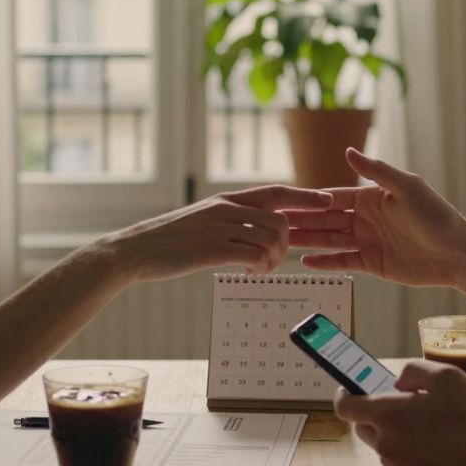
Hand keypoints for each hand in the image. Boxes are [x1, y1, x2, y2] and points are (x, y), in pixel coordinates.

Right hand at [107, 185, 333, 282]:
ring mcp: (220, 228)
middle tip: (274, 260)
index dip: (305, 196)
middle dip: (287, 243)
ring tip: (259, 269)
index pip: (276, 192)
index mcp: (227, 199)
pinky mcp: (213, 249)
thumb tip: (256, 229)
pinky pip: (253, 255)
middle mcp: (227, 209)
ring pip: (270, 239)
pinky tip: (249, 272)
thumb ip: (230, 219)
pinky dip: (259, 266)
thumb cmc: (171, 240)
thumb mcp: (203, 220)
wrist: (137, 250)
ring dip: (273, 259)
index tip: (328, 201)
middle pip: (280, 219)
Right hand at [285, 149, 465, 286]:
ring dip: (307, 240)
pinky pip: (343, 261)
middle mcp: (365, 218)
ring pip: (330, 240)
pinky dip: (325, 262)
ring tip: (281, 242)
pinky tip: (305, 261)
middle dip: (301, 221)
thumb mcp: (407, 188)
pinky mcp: (372, 263)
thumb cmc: (437, 216)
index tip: (285, 201)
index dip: (308, 200)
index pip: (332, 197)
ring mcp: (367, 241)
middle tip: (273, 223)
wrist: (457, 252)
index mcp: (371, 197)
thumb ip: (376, 171)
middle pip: (326, 219)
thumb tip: (348, 151)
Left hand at [334, 359, 465, 465]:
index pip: (346, 406)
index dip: (344, 393)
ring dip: (393, 430)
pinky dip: (408, 447)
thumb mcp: (446, 376)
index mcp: (389, 416)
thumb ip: (412, 371)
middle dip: (374, 410)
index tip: (349, 385)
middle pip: (363, 426)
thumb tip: (397, 383)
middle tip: (399, 399)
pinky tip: (436, 439)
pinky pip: (400, 459)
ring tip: (425, 419)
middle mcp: (388, 445)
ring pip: (382, 444)